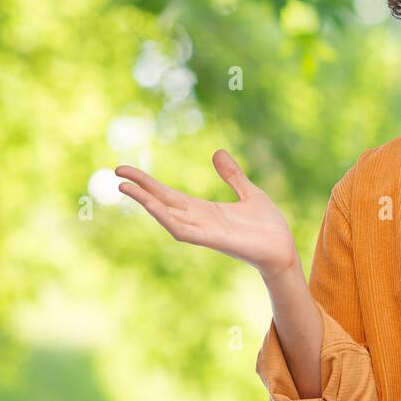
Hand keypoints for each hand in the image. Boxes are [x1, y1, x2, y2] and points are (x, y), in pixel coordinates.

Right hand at [115, 149, 297, 280]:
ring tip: (126, 188)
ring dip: (147, 203)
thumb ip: (232, 176)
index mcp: (204, 210)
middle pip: (162, 202)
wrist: (284, 248)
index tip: (126, 171)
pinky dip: (168, 219)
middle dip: (140, 189)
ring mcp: (204, 232)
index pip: (169, 195)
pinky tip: (155, 208)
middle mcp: (199, 221)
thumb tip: (217, 153)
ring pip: (167, 216)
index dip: (148, 183)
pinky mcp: (214, 240)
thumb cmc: (268, 226)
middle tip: (116, 174)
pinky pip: (185, 231)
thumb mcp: (250, 192)